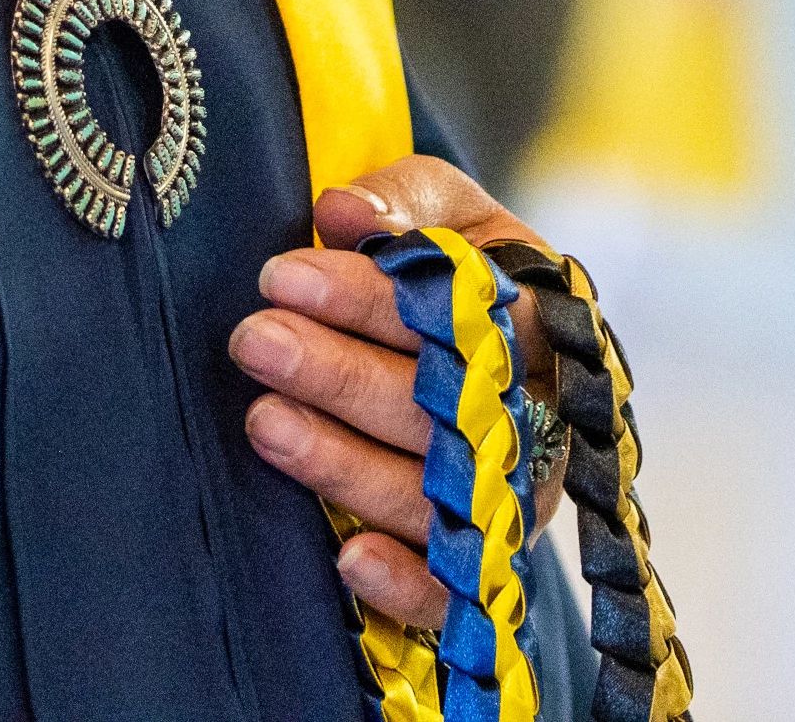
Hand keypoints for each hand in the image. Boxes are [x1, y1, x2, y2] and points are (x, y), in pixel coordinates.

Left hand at [227, 159, 565, 636]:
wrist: (494, 351)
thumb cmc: (462, 271)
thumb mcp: (449, 213)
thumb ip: (402, 201)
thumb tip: (341, 209)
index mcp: (538, 321)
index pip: (456, 313)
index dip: (366, 297)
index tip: (281, 275)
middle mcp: (537, 416)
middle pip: (437, 406)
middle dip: (338, 373)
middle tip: (255, 341)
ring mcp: (514, 499)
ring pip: (433, 496)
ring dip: (344, 463)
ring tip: (264, 422)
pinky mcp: (488, 567)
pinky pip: (453, 593)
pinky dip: (406, 583)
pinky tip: (347, 558)